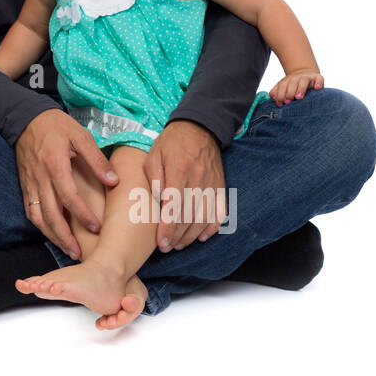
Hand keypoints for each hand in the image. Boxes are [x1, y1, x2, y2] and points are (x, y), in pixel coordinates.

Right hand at [14, 109, 117, 259]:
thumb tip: (113, 181)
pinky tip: (52, 233)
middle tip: (78, 253)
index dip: (82, 214)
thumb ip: (96, 159)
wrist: (25, 119)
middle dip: (64, 236)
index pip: (68, 196)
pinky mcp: (24, 185)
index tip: (96, 227)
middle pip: (50, 214)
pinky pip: (30, 211)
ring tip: (67, 249)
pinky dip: (40, 226)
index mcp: (55, 164)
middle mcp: (40, 177)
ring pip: (38, 217)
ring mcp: (30, 183)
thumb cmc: (56, 126)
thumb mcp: (81, 136)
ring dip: (52, 236)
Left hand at [145, 120, 224, 252]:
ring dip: (192, 235)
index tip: (160, 242)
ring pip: (205, 217)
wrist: (199, 127)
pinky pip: (220, 211)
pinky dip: (212, 227)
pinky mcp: (221, 186)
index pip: (175, 206)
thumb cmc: (171, 143)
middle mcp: (198, 178)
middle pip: (189, 215)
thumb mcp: (154, 155)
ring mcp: (212, 183)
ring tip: (178, 245)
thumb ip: (154, 179)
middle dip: (177, 236)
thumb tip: (157, 203)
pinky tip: (201, 237)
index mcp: (179, 170)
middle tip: (166, 247)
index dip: (168, 227)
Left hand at [270, 69, 323, 105]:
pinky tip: (317, 88)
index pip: (282, 85)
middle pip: (292, 83)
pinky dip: (318, 83)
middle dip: (289, 92)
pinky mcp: (318, 77)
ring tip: (298, 97)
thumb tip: (272, 97)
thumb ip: (277, 92)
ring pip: (304, 80)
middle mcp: (297, 77)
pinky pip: (319, 79)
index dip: (280, 94)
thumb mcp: (284, 87)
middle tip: (288, 101)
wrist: (306, 74)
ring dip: (300, 88)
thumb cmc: (293, 86)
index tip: (280, 103)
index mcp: (287, 80)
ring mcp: (308, 77)